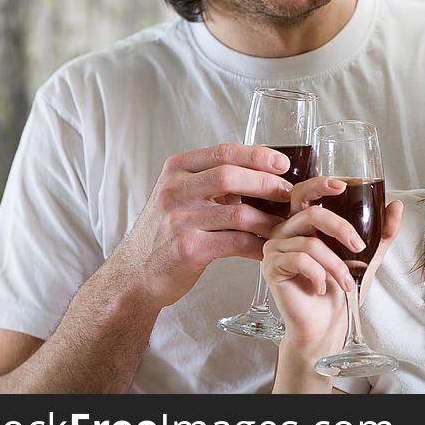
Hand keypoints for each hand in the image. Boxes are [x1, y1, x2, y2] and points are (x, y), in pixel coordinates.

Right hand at [111, 143, 293, 308]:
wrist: (135, 272)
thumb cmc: (167, 231)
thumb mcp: (182, 195)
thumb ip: (213, 181)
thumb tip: (265, 172)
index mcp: (176, 169)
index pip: (223, 152)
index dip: (257, 155)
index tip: (282, 163)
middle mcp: (175, 191)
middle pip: (230, 176)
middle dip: (266, 183)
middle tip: (289, 194)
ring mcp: (179, 220)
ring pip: (238, 213)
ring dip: (268, 220)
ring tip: (284, 225)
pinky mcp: (189, 249)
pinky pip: (236, 243)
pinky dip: (258, 246)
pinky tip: (268, 249)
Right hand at [263, 177, 403, 350]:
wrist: (327, 324)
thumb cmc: (340, 290)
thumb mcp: (368, 257)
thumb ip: (382, 232)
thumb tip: (396, 206)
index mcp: (305, 223)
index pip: (305, 193)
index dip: (320, 184)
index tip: (343, 185)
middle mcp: (286, 231)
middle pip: (311, 214)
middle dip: (340, 228)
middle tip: (359, 247)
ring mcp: (275, 248)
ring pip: (310, 243)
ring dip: (336, 265)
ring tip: (345, 282)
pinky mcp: (270, 266)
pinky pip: (300, 261)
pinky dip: (319, 275)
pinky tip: (321, 288)